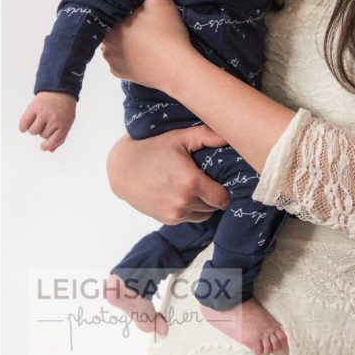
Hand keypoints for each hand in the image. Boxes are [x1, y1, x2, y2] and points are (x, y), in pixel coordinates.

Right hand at [20, 91, 76, 151]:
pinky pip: (24, 123)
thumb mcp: (67, 122)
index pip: (55, 140)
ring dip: (34, 129)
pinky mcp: (34, 107)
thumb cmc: (64, 108)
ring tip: (38, 122)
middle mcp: (54, 119)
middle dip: (44, 131)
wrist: (61, 90)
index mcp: (65, 123)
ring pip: (33, 131)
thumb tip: (50, 150)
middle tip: (47, 123)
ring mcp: (44, 113)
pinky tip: (24, 127)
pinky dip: (23, 127)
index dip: (48, 145)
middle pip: (42, 136)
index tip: (43, 147)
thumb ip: (60, 136)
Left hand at [101, 0, 193, 91]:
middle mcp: (105, 44)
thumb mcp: (161, 1)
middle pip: (108, 28)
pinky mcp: (121, 74)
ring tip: (140, 36)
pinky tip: (141, 53)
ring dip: (122, 41)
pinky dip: (128, 58)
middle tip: (138, 19)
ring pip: (113, 46)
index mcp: (109, 23)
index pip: (106, 11)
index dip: (115, 6)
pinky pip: (120, 62)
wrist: (179, 70)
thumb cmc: (168, 34)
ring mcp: (112, 61)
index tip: (127, 4)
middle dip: (119, 23)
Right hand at [106, 126, 229, 223]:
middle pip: (214, 207)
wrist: (123, 168)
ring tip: (198, 188)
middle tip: (211, 181)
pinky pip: (189, 219)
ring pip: (203, 215)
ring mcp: (174, 214)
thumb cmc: (153, 149)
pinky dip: (192, 210)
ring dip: (205, 204)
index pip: (222, 198)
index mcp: (190, 183)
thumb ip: (207, 136)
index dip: (226, 190)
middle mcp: (183, 202)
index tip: (224, 180)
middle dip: (216, 195)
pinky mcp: (166, 219)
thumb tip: (231, 135)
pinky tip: (185, 195)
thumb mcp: (180, 137)